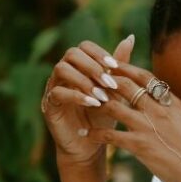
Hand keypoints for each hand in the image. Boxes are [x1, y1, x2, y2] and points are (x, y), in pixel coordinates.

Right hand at [42, 36, 134, 169]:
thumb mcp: (116, 90)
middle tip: (109, 82)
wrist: (92, 144)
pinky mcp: (49, 105)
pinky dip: (77, 96)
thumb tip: (131, 37)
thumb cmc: (104, 115)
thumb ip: (119, 65)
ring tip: (101, 95)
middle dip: (92, 66)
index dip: (99, 53)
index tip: (114, 66)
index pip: (84, 46)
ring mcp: (54, 87)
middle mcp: (64, 73)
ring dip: (84, 80)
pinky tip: (93, 104)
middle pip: (71, 53)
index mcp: (79, 66)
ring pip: (61, 69)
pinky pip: (57, 93)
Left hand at [83, 62, 180, 181]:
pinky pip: (110, 135)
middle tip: (91, 79)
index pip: (145, 77)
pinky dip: (95, 133)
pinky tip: (85, 133)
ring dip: (97, 102)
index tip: (112, 64)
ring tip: (85, 102)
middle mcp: (159, 110)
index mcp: (171, 102)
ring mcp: (149, 127)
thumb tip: (161, 100)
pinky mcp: (140, 146)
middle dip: (106, 80)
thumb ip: (171, 110)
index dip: (126, 68)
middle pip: (126, 85)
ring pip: (114, 106)